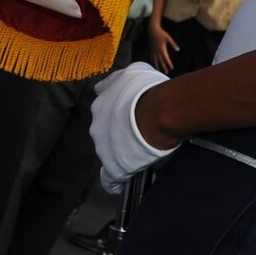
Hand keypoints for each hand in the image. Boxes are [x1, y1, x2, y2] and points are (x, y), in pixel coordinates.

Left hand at [89, 62, 177, 188]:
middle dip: (118, 135)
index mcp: (100, 104)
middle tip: (139, 135)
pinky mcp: (113, 167)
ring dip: (121, 154)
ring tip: (139, 154)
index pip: (102, 111)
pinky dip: (115, 181)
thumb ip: (120, 80)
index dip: (115, 116)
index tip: (126, 118)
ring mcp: (103, 147)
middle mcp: (97, 126)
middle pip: (104, 133)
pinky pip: (109, 178)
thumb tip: (122, 82)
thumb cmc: (149, 90)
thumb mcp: (132, 72)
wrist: (158, 112)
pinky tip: (120, 182)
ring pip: (109, 153)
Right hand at [148, 22, 176, 72]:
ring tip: (159, 70)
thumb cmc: (162, 33)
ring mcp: (154, 50)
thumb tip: (178, 50)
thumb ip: (173, 44)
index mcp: (162, 48)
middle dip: (164, 66)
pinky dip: (153, 61)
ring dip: (158, 65)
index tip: (172, 68)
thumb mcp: (169, 38)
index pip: (166, 58)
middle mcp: (157, 50)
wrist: (153, 30)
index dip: (169, 63)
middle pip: (161, 60)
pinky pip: (152, 56)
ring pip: (155, 59)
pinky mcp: (151, 49)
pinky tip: (154, 64)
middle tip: (167, 72)